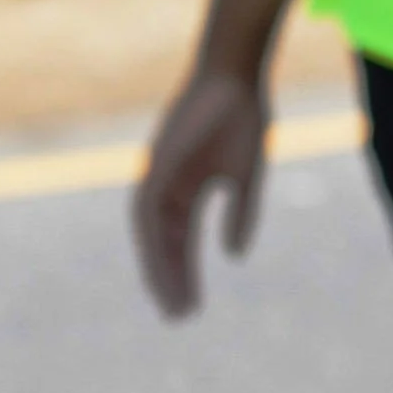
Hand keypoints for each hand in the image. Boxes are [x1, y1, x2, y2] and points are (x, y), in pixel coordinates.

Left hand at [132, 64, 268, 316]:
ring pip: (150, 235)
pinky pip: (147, 212)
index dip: (185, 273)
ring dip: (158, 269)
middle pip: (163, 245)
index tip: (192, 308)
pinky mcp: (155, 165)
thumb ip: (240, 213)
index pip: (181, 241)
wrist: (235, 75)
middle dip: (170, 280)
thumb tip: (233, 256)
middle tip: (179, 317)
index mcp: (188, 188)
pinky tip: (166, 262)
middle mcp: (167, 187)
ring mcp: (158, 176)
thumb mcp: (246, 176)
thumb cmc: (244, 116)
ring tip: (172, 302)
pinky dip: (154, 240)